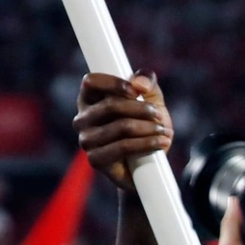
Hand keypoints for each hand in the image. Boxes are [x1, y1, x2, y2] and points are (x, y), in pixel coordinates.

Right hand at [73, 71, 170, 193]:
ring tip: (163, 131)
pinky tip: (160, 143)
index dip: (113, 83)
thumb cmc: (145, 124)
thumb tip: (139, 83)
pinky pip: (123, 147)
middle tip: (158, 115)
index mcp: (89, 99)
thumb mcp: (151, 98)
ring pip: (120, 127)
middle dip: (140, 109)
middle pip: (110, 105)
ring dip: (148, 128)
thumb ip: (147, 81)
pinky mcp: (95, 159)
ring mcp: (86, 140)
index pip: (91, 82)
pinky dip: (147, 144)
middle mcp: (82, 119)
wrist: (148, 162)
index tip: (136, 91)